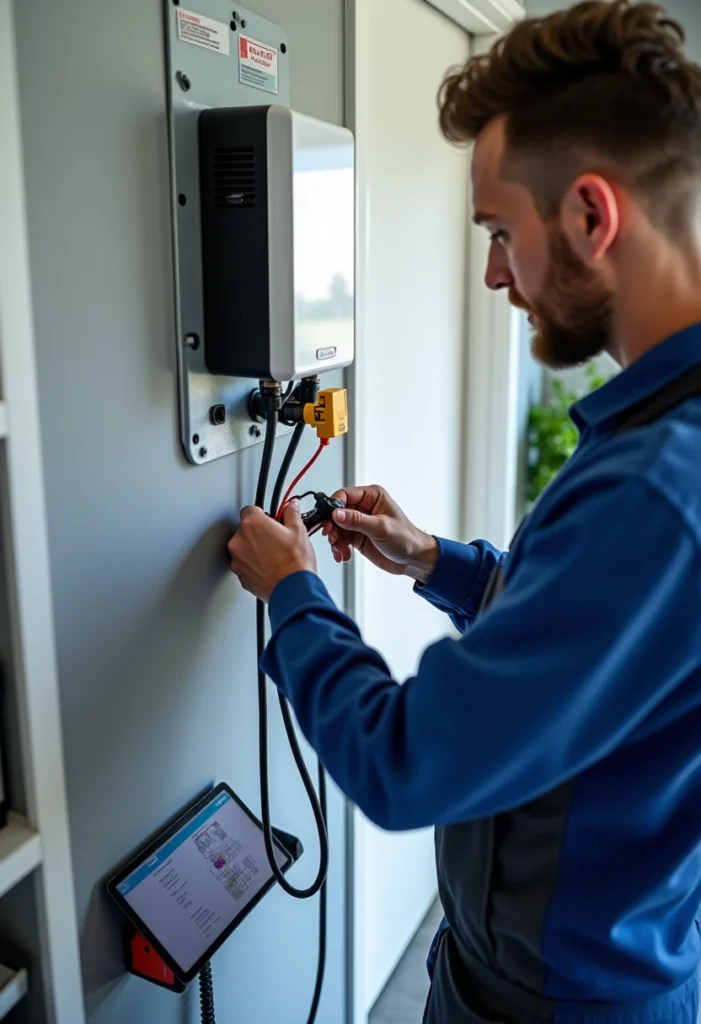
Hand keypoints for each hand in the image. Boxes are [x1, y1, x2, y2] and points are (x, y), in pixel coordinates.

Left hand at [228, 501, 316, 601]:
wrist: (293, 589)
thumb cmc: (294, 563)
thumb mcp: (299, 531)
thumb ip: (291, 513)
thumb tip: (291, 506)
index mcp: (252, 524)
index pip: (250, 510)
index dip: (261, 515)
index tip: (269, 520)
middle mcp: (239, 540)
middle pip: (245, 529)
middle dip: (258, 533)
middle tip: (275, 539)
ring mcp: (237, 559)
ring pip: (243, 548)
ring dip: (253, 549)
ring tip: (273, 555)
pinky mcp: (240, 575)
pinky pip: (244, 564)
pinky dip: (253, 564)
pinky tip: (269, 566)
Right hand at [322, 485, 437, 583]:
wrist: (413, 560)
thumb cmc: (406, 539)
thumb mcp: (381, 527)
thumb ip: (357, 520)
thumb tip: (337, 514)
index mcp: (372, 497)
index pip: (344, 495)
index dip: (334, 506)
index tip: (329, 519)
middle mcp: (363, 507)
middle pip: (336, 512)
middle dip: (332, 526)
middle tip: (332, 537)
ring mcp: (359, 523)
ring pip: (336, 527)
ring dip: (335, 540)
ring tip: (340, 550)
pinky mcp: (357, 537)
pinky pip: (340, 539)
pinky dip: (338, 548)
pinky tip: (344, 555)